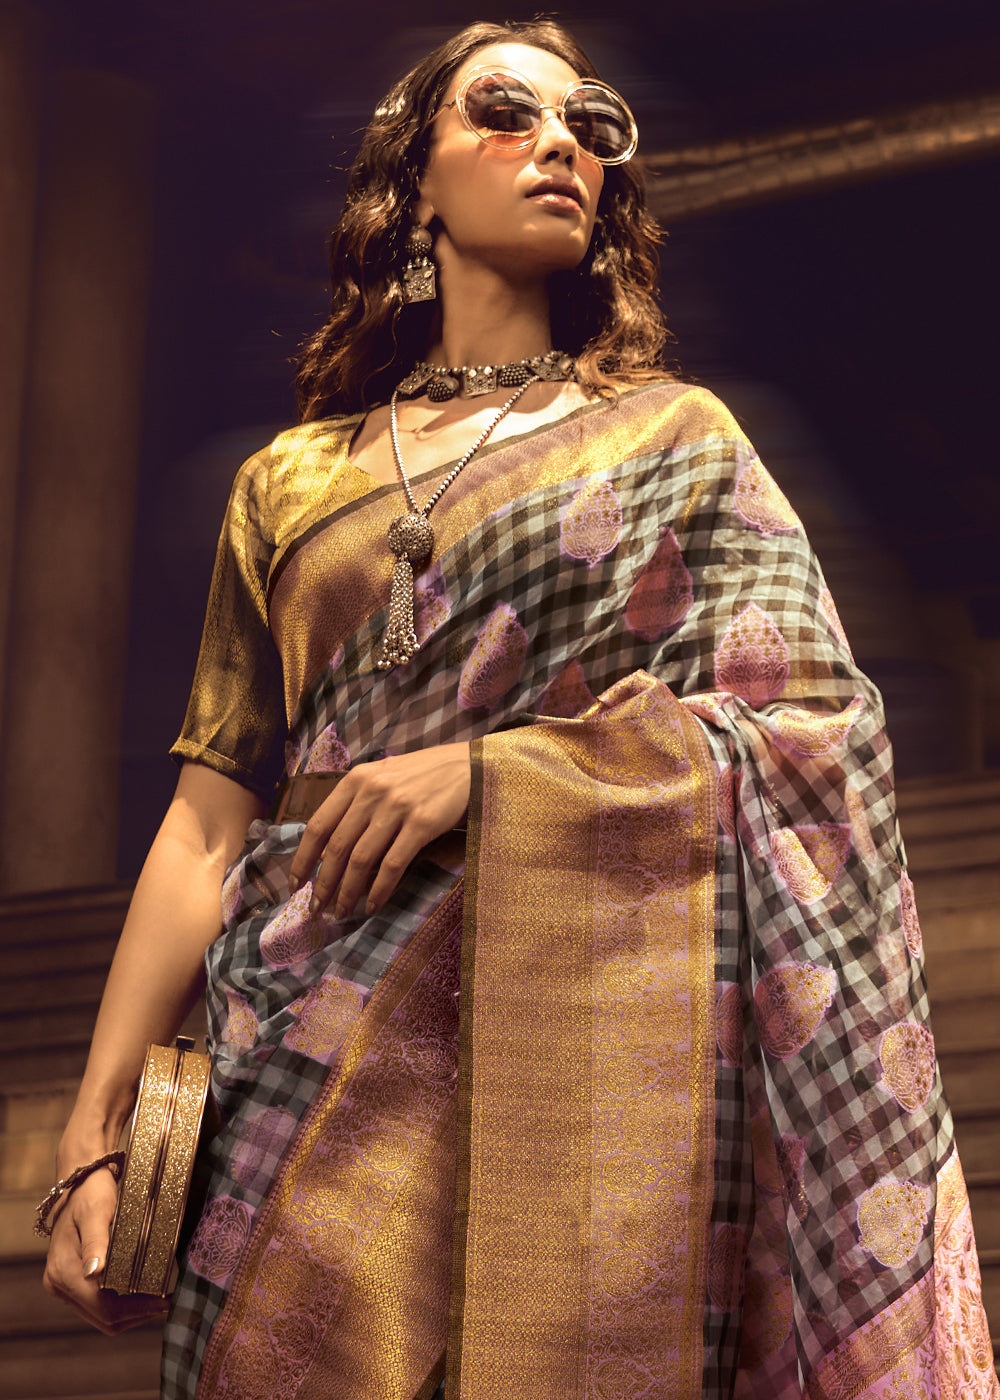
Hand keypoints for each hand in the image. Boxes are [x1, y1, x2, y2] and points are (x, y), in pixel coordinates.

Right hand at [42, 1167, 169, 1334]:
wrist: (79, 1182)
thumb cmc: (91, 1192)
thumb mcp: (97, 1211)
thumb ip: (96, 1241)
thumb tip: (95, 1273)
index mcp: (63, 1271)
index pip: (102, 1306)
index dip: (135, 1310)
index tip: (163, 1303)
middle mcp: (58, 1284)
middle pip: (102, 1318)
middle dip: (136, 1315)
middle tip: (166, 1303)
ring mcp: (62, 1286)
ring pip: (100, 1316)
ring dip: (130, 1314)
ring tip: (158, 1300)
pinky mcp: (71, 1283)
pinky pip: (97, 1306)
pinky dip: (120, 1305)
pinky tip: (141, 1294)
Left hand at [289, 742, 470, 917]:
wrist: (473, 766)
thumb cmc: (427, 776)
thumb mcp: (385, 777)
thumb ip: (359, 803)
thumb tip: (331, 848)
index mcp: (357, 779)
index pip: (319, 824)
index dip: (304, 858)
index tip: (296, 883)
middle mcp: (373, 790)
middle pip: (337, 847)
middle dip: (323, 884)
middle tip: (315, 909)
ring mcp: (398, 806)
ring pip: (362, 859)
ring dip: (348, 892)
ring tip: (342, 913)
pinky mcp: (423, 823)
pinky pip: (393, 864)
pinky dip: (379, 890)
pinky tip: (373, 906)